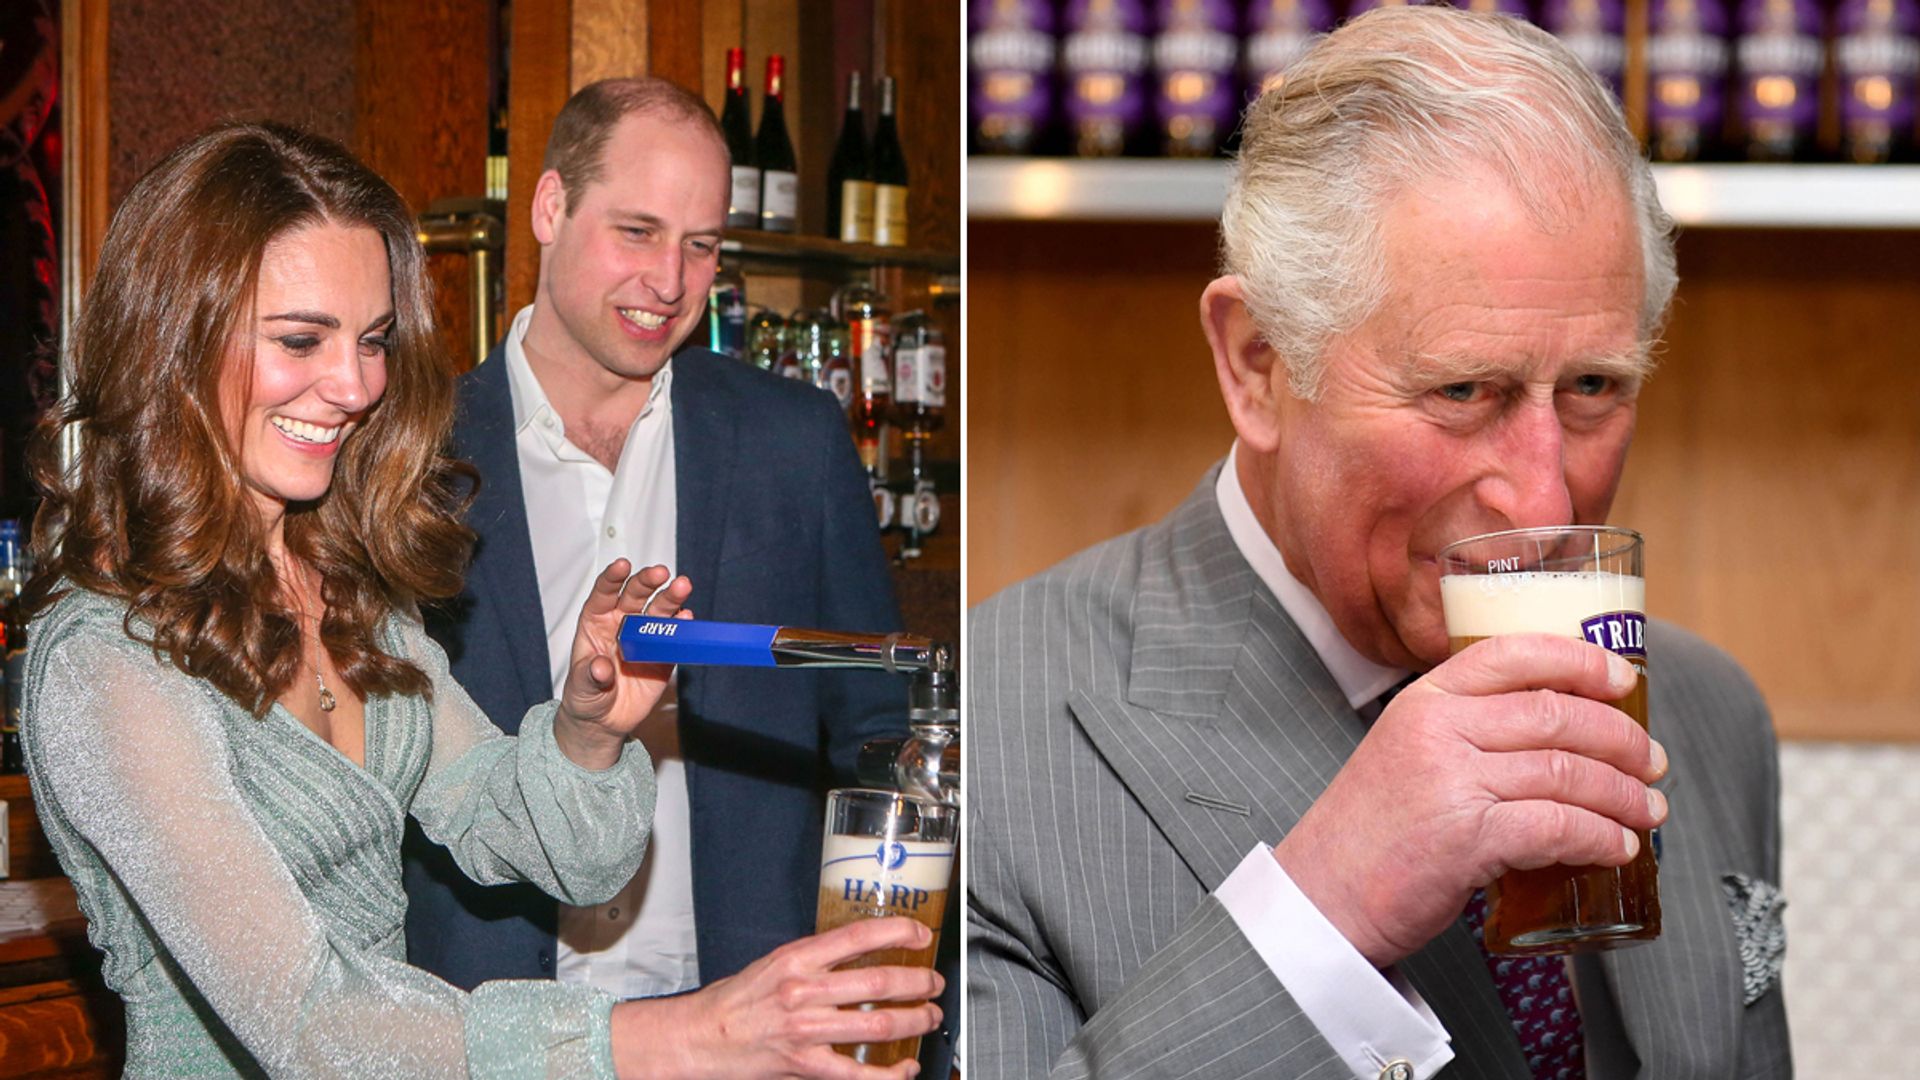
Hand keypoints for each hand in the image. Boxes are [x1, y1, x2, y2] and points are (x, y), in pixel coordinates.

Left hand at [553, 560, 692, 768]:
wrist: (604, 722)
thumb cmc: (586, 697)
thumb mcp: (580, 688)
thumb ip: (589, 675)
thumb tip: (601, 667)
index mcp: (596, 623)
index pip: (604, 594)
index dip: (613, 578)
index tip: (622, 566)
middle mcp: (622, 624)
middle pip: (635, 596)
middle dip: (647, 582)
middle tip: (660, 573)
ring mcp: (645, 638)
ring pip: (658, 611)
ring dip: (670, 598)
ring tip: (681, 587)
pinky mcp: (663, 656)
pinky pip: (674, 638)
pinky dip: (682, 628)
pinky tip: (686, 619)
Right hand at [609, 917, 943, 1079]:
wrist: (701, 1037)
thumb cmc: (735, 1000)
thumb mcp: (775, 964)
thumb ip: (816, 960)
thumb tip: (859, 954)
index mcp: (797, 960)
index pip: (858, 936)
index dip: (898, 931)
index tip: (920, 933)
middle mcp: (804, 992)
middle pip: (878, 983)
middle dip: (918, 982)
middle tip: (934, 982)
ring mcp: (806, 1031)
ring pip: (878, 1026)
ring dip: (914, 1021)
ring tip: (929, 1017)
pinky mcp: (806, 1065)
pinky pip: (859, 1073)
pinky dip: (890, 1073)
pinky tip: (906, 1067)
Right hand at [1272, 633, 1668, 967]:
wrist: (1321, 896)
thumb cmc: (1370, 833)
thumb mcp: (1405, 754)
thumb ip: (1465, 735)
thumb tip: (1555, 738)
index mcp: (1424, 701)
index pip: (1514, 654)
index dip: (1582, 661)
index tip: (1625, 680)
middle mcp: (1438, 730)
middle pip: (1556, 714)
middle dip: (1622, 738)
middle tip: (1651, 762)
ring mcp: (1451, 781)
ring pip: (1566, 771)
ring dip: (1623, 794)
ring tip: (1646, 811)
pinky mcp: (1466, 838)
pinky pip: (1557, 826)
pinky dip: (1599, 837)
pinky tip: (1615, 847)